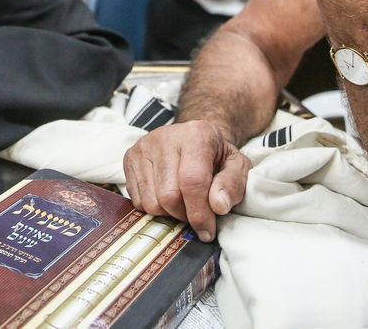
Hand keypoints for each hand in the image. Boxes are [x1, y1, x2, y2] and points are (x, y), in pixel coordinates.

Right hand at [122, 120, 249, 241]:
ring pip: (151, 202)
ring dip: (169, 214)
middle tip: (196, 214)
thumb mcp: (237, 167)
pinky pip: (138, 200)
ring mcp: (144, 147)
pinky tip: (167, 196)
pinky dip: (155, 208)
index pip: (192, 181)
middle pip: (169, 196)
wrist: (194, 137)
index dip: (200, 213)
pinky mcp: (130, 157)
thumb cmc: (217, 156)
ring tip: (182, 203)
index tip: (207, 231)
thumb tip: (219, 206)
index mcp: (197, 135)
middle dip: (184, 215)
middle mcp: (165, 137)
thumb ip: (233, 185)